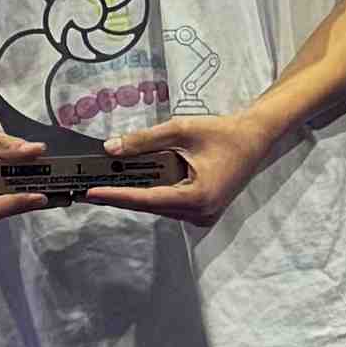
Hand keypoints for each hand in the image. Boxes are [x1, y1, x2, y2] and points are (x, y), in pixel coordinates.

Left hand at [85, 111, 273, 233]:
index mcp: (198, 197)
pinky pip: (171, 205)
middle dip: (121, 195)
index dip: (117, 196)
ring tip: (108, 184)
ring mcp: (203, 216)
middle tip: (90, 187)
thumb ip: (144, 140)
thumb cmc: (222, 132)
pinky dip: (153, 194)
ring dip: (137, 195)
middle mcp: (200, 213)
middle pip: (151, 205)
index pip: (148, 199)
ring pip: (159, 207)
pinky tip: (136, 183)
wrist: (254, 138)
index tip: (92, 194)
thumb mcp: (181, 130)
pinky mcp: (203, 212)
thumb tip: (111, 148)